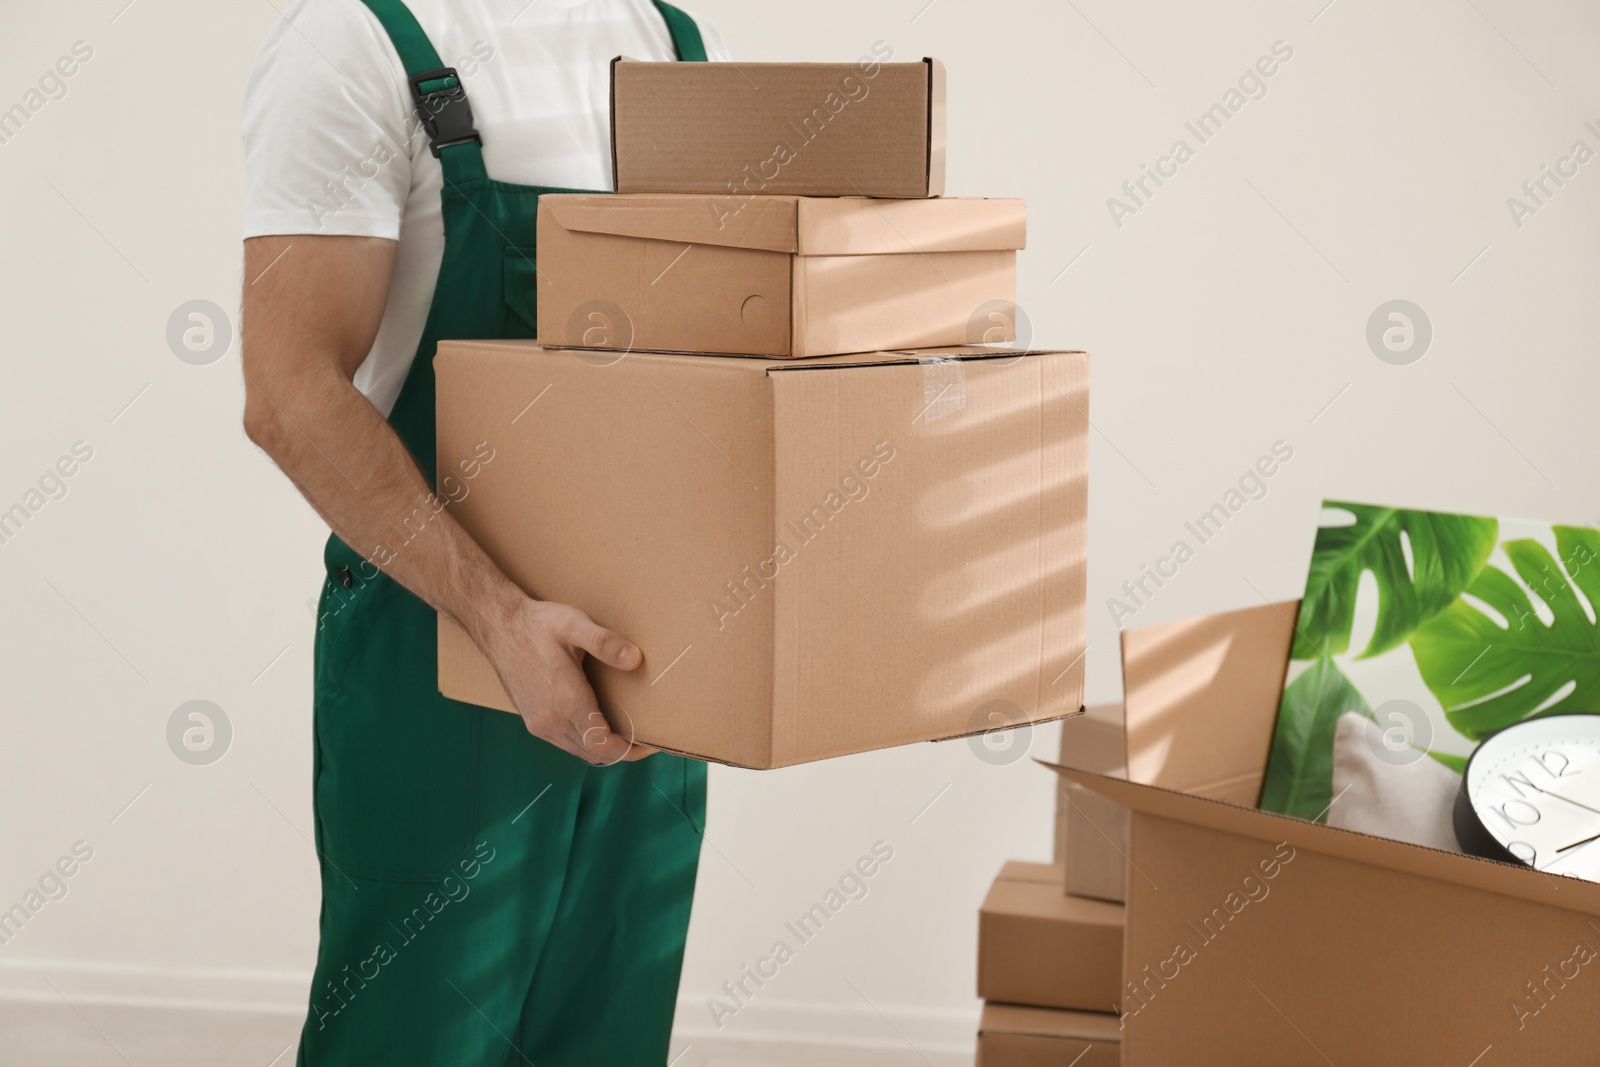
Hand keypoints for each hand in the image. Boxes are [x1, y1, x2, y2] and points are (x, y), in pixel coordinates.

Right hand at [474, 596, 654, 764]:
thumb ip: (605, 642)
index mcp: (567, 701)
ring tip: (626, 730)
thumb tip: (635, 659)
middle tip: (645, 736)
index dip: (631, 750)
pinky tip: (598, 722)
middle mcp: (552, 720)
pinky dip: (586, 741)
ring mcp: (540, 724)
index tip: (652, 743)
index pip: (603, 745)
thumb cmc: (538, 625)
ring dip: (604, 747)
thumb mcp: (574, 624)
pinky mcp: (533, 722)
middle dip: (623, 751)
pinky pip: (566, 743)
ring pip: (580, 751)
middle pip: (595, 753)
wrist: (499, 628)